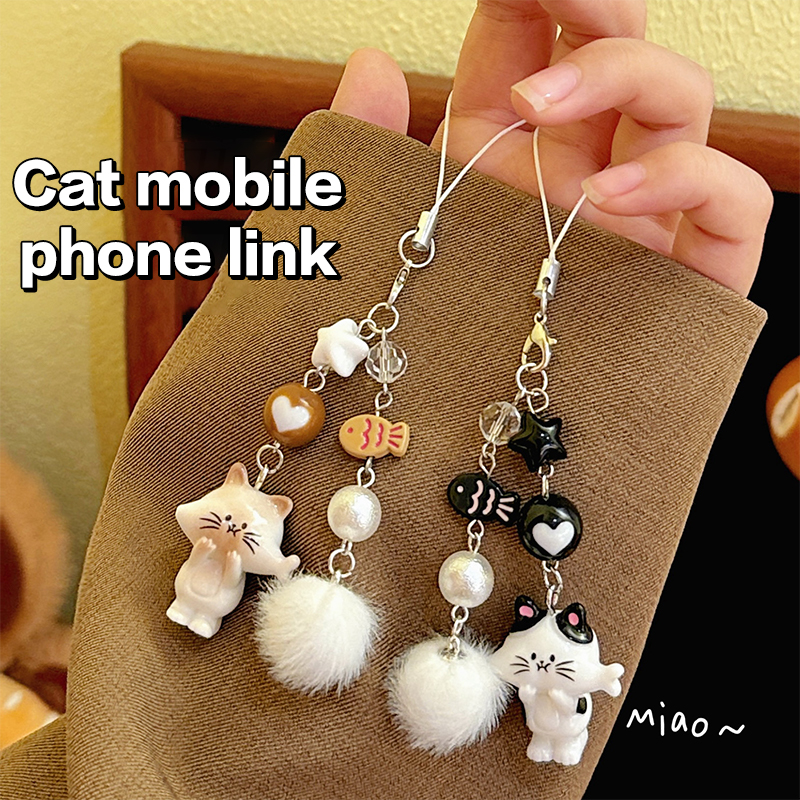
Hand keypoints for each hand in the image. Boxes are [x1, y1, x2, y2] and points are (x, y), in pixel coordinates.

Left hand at [330, 0, 771, 295]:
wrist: (465, 436)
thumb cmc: (425, 332)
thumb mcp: (381, 228)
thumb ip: (368, 141)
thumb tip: (373, 60)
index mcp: (509, 146)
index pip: (539, 33)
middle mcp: (582, 168)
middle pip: (626, 49)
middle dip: (594, 10)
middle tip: (548, 8)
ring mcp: (643, 218)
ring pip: (684, 106)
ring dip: (624, 80)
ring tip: (540, 108)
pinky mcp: (688, 276)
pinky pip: (733, 206)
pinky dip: (688, 180)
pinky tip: (606, 195)